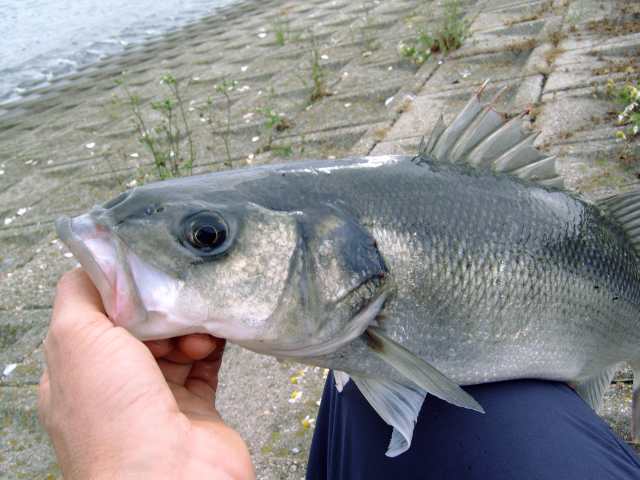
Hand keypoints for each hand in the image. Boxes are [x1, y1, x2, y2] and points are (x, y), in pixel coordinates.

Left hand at [38, 269, 253, 478]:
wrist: (169, 478)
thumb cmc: (114, 420)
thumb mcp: (76, 339)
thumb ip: (80, 295)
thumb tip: (95, 263)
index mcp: (76, 372)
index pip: (94, 315)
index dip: (117, 291)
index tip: (141, 270)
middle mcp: (113, 386)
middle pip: (137, 326)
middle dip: (158, 307)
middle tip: (174, 299)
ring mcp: (155, 397)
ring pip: (174, 341)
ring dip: (188, 325)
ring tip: (196, 327)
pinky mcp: (194, 405)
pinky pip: (205, 361)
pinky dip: (212, 342)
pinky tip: (216, 329)